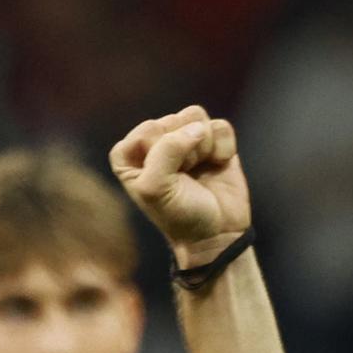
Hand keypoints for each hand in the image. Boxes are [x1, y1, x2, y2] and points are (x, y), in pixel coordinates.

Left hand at [109, 106, 250, 267]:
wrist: (216, 235)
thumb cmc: (179, 216)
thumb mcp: (155, 188)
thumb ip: (166, 151)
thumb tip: (197, 128)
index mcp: (129, 154)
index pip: (148, 129)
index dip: (162, 154)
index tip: (166, 179)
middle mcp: (155, 142)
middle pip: (173, 120)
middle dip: (184, 151)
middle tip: (185, 179)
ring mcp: (185, 140)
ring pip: (196, 118)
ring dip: (203, 147)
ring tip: (199, 170)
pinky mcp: (214, 141)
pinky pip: (220, 126)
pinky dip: (223, 148)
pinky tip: (217, 165)